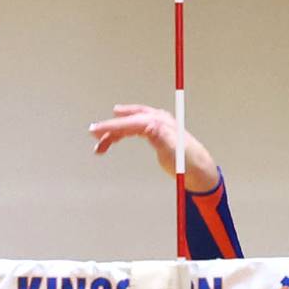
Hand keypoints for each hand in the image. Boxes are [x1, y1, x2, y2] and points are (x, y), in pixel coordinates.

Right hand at [88, 104, 219, 192]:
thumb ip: (160, 138)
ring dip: (113, 133)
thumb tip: (150, 125)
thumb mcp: (172, 151)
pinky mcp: (155, 131)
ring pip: (128, 124)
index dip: (111, 126)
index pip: (130, 122)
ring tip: (99, 147)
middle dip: (108, 128)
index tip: (95, 131)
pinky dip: (121, 133)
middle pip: (127, 121)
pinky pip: (133, 127)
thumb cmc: (186, 162)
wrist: (197, 168)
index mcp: (158, 123)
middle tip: (92, 134)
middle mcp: (157, 120)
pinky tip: (113, 137)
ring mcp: (156, 124)